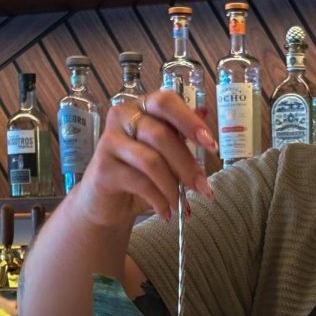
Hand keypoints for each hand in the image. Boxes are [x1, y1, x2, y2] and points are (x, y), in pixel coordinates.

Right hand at [73, 89, 216, 227]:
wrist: (107, 202)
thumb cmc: (139, 172)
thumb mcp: (164, 153)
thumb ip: (180, 132)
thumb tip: (205, 112)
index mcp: (141, 107)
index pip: (166, 102)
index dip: (190, 121)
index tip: (212, 145)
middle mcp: (122, 117)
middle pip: (161, 135)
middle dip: (187, 166)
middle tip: (204, 189)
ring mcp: (109, 141)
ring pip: (151, 161)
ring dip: (173, 188)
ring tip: (182, 206)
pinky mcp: (103, 168)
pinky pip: (139, 182)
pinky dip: (159, 200)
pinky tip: (166, 212)